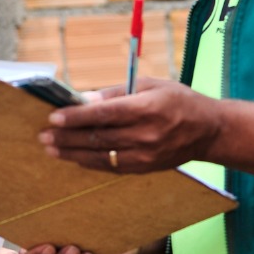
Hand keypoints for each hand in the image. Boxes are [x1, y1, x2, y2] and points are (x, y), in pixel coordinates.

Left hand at [40, 78, 221, 172]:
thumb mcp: (150, 85)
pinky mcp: (145, 168)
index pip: (104, 115)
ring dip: (72, 153)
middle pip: (98, 137)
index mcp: (146, 108)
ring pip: (101, 156)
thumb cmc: (178, 100)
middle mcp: (145, 134)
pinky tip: (73, 158)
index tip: (53, 117)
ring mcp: (145, 155)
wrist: (210, 131)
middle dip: (67, 137)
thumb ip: (116, 93)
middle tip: (43, 135)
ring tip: (50, 148)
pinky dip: (90, 162)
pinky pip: (112, 167)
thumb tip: (84, 98)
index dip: (76, 117)